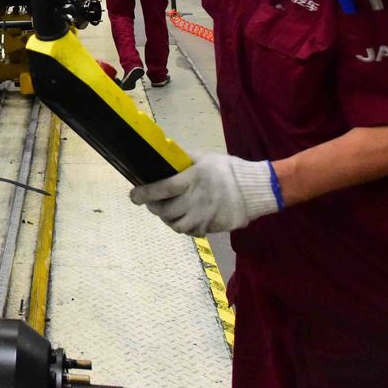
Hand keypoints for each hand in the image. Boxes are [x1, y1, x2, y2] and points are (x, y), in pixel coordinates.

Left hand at [130, 153, 279, 234]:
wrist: (254, 189)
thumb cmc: (226, 169)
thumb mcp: (204, 158)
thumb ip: (183, 161)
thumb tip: (164, 156)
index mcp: (191, 180)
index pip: (161, 189)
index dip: (144, 194)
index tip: (133, 195)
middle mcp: (194, 200)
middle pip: (164, 211)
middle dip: (153, 207)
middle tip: (150, 202)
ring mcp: (203, 216)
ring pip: (175, 225)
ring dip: (166, 219)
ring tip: (166, 211)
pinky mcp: (211, 227)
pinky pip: (190, 231)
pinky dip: (183, 226)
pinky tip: (183, 218)